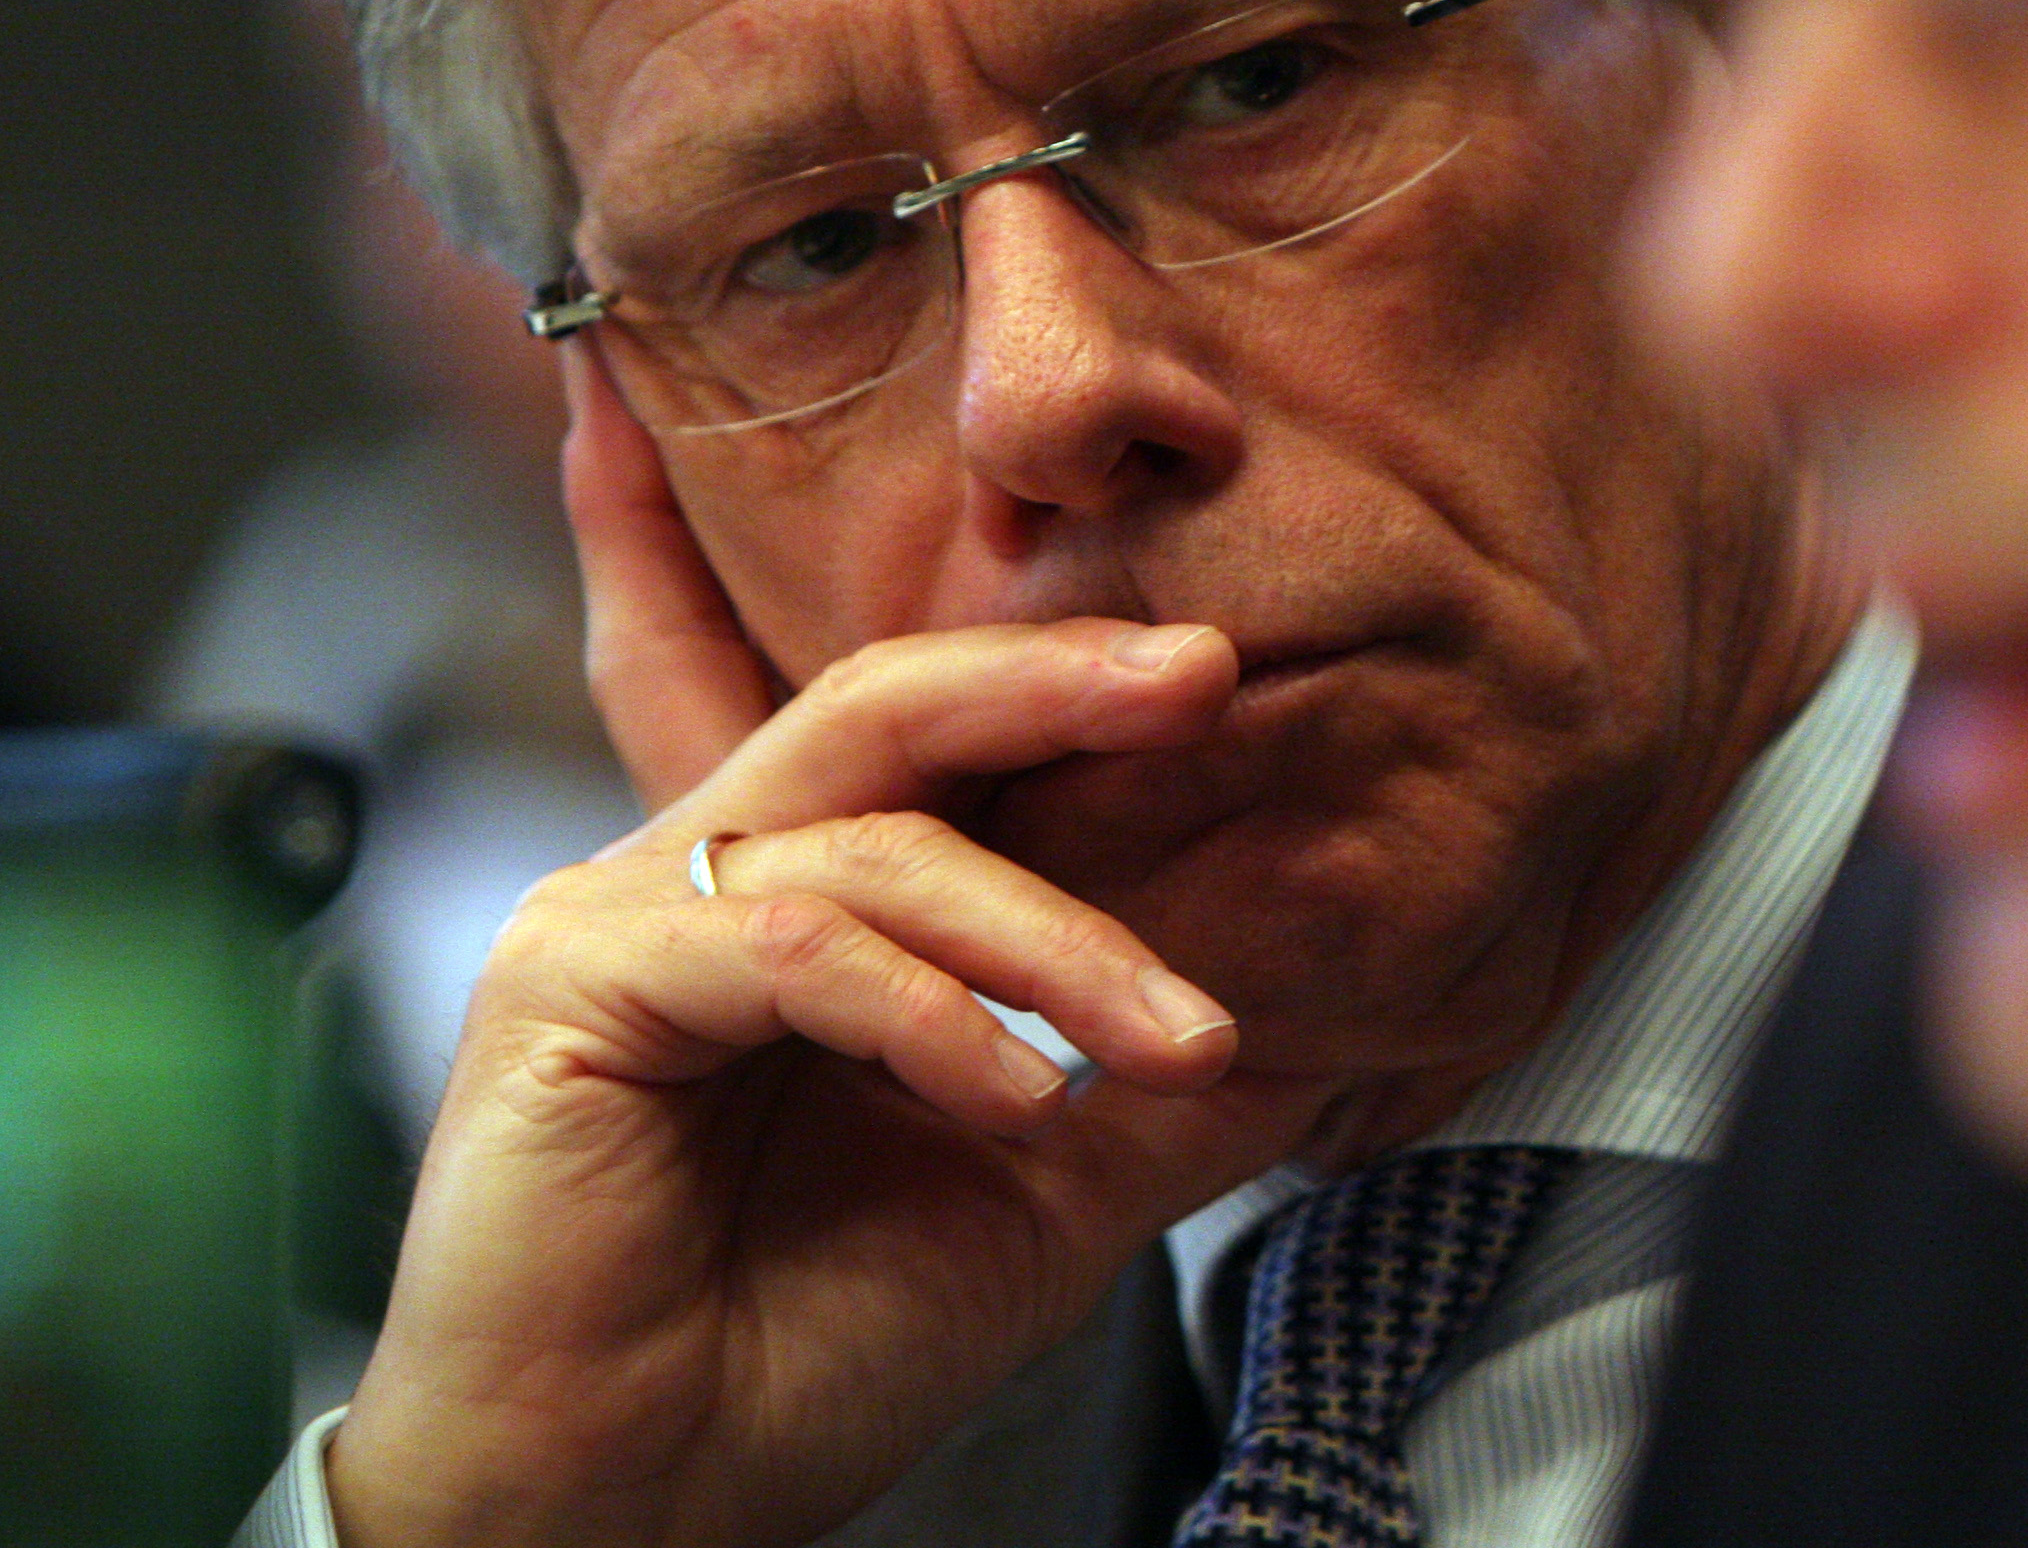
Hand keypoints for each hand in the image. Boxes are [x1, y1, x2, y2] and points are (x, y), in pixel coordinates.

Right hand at [323, 351, 1311, 1547]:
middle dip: (1059, 681)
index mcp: (810, 900)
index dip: (1083, 693)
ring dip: (1058, 942)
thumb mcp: (1050, 1196)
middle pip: (896, 707)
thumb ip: (1164, 1089)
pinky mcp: (563, 981)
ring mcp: (622, 914)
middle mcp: (706, 875)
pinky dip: (931, 1013)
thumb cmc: (809, 1354)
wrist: (644, 1514)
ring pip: (882, 846)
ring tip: (1179, 1046)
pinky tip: (1019, 1099)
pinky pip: (789, 947)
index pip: (954, 745)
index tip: (1237, 680)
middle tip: (1206, 676)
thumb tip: (1351, 1006)